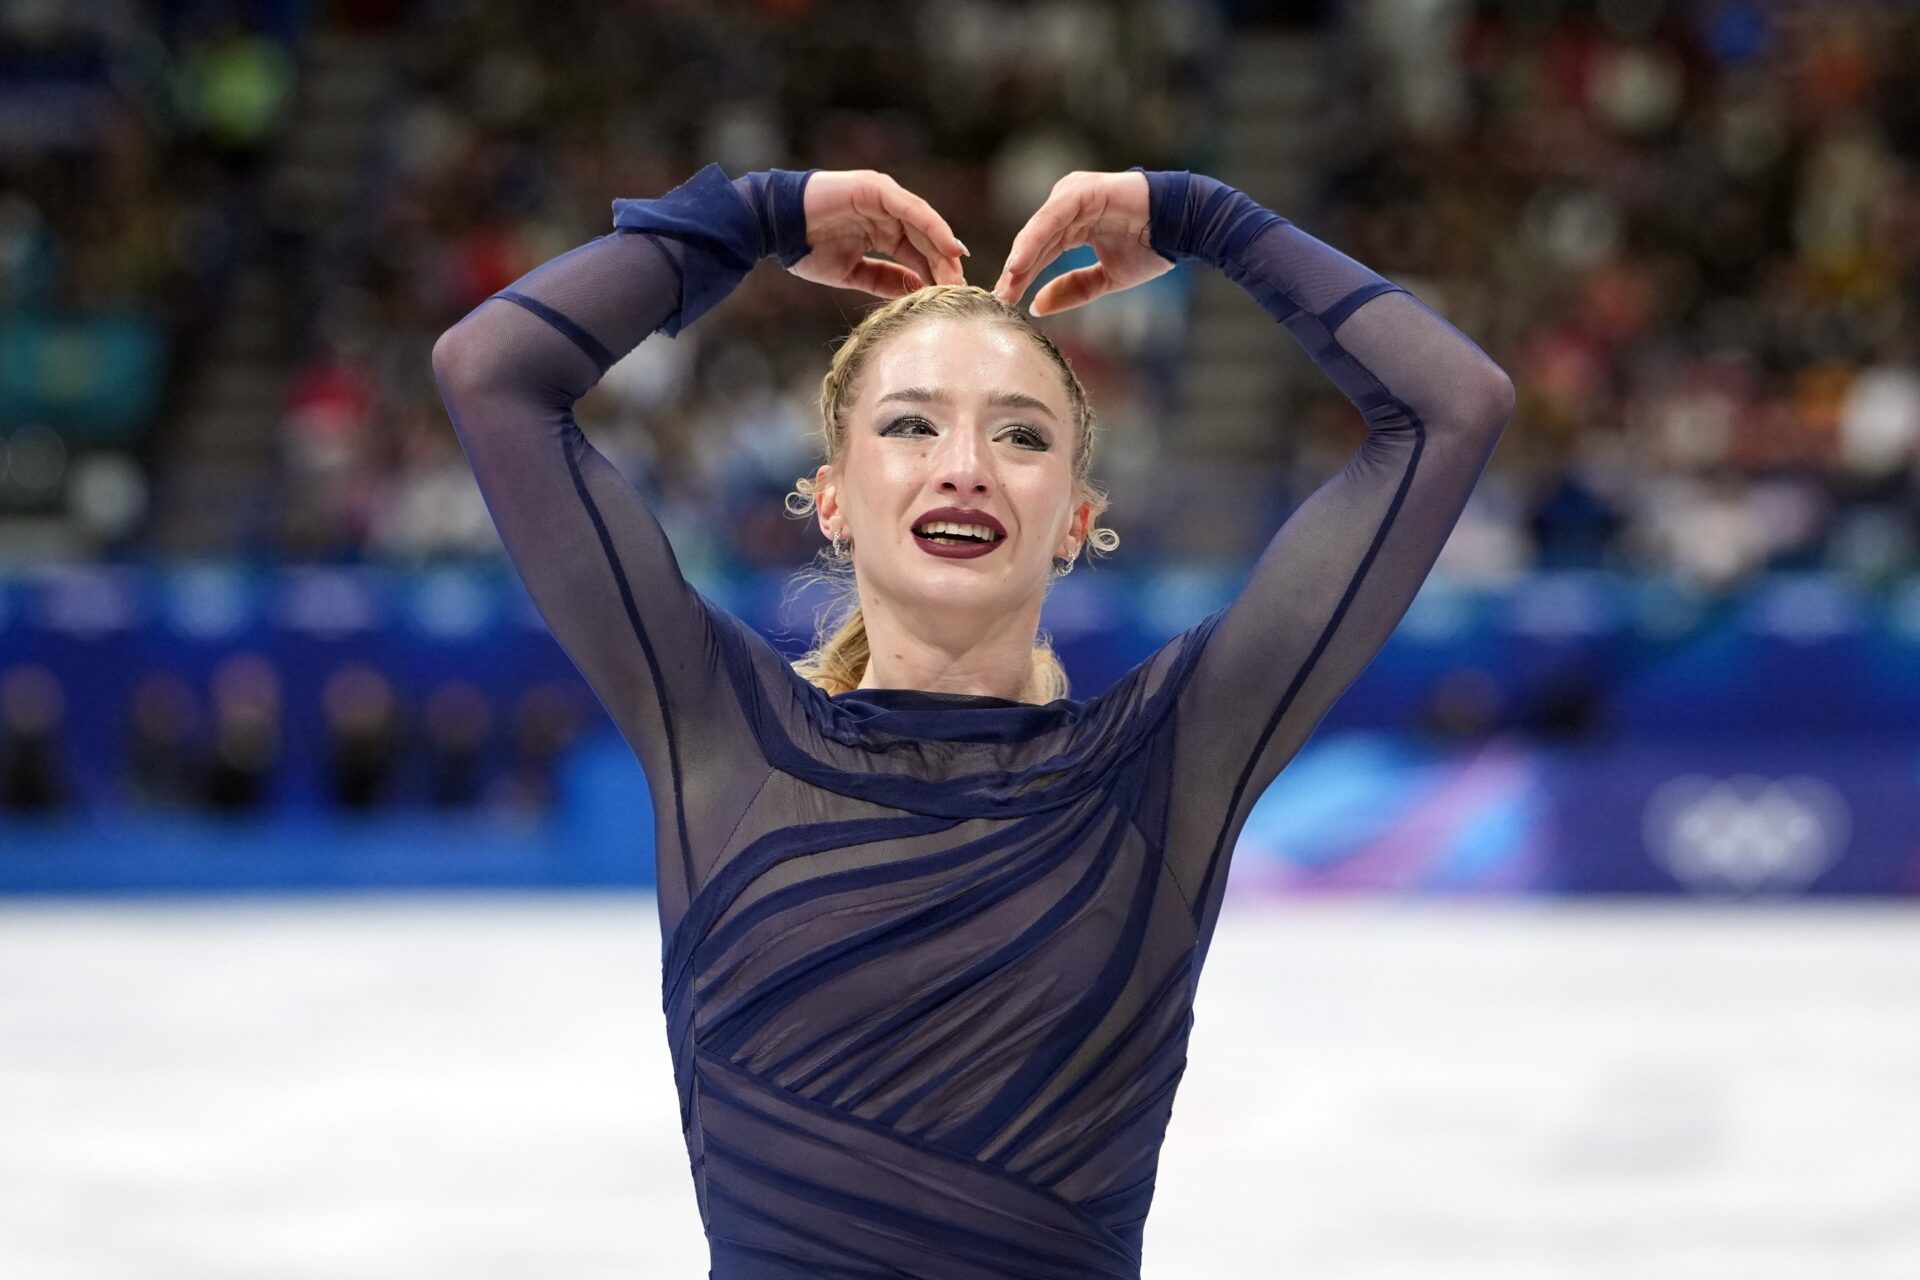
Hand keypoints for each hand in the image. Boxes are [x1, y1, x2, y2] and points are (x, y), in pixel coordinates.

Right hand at [787, 170, 968, 298]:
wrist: (774, 227)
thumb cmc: (805, 249)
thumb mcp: (852, 273)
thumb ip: (883, 279)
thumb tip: (914, 291)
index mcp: (880, 230)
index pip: (915, 253)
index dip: (933, 274)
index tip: (950, 296)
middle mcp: (886, 212)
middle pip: (925, 240)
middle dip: (944, 265)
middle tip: (961, 289)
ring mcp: (882, 197)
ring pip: (923, 224)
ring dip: (943, 248)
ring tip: (958, 272)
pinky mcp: (876, 188)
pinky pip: (912, 208)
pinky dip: (933, 226)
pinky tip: (950, 246)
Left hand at [992, 170, 1170, 314]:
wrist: (1185, 227)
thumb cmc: (1151, 247)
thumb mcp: (1105, 279)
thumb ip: (1073, 289)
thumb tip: (1037, 306)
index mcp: (1073, 224)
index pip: (1040, 254)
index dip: (1023, 279)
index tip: (1006, 303)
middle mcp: (1068, 207)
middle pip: (1035, 243)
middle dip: (1016, 273)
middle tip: (999, 299)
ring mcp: (1074, 195)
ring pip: (1039, 230)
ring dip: (1021, 258)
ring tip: (1007, 284)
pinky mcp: (1082, 190)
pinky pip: (1052, 218)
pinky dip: (1034, 240)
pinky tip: (1020, 263)